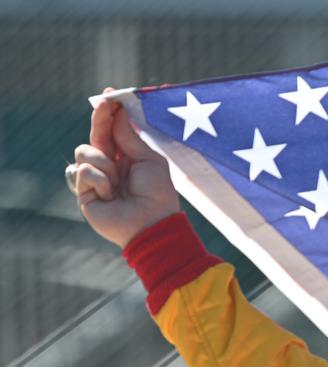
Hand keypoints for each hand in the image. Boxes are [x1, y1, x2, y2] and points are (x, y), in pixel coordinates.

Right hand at [72, 91, 179, 248]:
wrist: (151, 223)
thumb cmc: (157, 194)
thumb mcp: (149, 160)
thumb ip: (130, 137)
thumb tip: (119, 112)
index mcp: (128, 158)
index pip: (113, 131)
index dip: (110, 114)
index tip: (110, 95)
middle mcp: (110, 166)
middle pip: (96, 135)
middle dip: (100, 119)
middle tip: (104, 104)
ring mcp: (96, 178)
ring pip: (84, 150)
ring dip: (104, 162)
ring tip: (118, 181)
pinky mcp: (85, 192)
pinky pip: (84, 171)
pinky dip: (100, 180)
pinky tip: (110, 195)